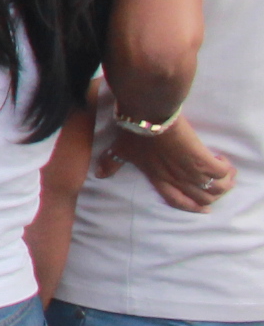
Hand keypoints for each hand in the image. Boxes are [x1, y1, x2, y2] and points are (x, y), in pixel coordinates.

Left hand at [104, 113, 234, 211]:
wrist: (148, 116)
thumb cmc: (134, 132)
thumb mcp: (121, 150)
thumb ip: (112, 163)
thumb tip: (99, 174)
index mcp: (159, 178)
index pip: (177, 200)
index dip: (192, 208)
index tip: (205, 209)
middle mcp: (176, 179)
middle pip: (203, 198)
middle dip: (214, 195)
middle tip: (219, 184)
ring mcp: (189, 171)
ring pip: (216, 189)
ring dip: (225, 183)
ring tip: (225, 172)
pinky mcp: (201, 159)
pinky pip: (221, 173)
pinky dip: (226, 170)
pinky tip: (222, 160)